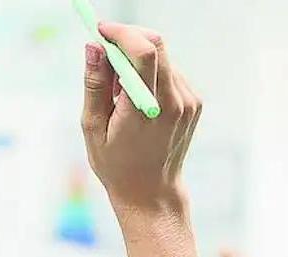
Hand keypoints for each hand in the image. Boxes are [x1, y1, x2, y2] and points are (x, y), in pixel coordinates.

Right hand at [82, 24, 202, 256]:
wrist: (152, 194)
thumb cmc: (117, 166)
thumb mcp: (93, 128)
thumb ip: (94, 85)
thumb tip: (93, 47)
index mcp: (146, 109)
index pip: (143, 51)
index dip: (121, 33)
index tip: (100, 30)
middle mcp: (174, 102)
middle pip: (156, 45)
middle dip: (128, 39)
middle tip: (105, 51)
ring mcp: (189, 102)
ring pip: (162, 58)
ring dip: (138, 61)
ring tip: (119, 93)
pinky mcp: (195, 103)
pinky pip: (170, 73)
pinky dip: (151, 76)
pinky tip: (137, 102)